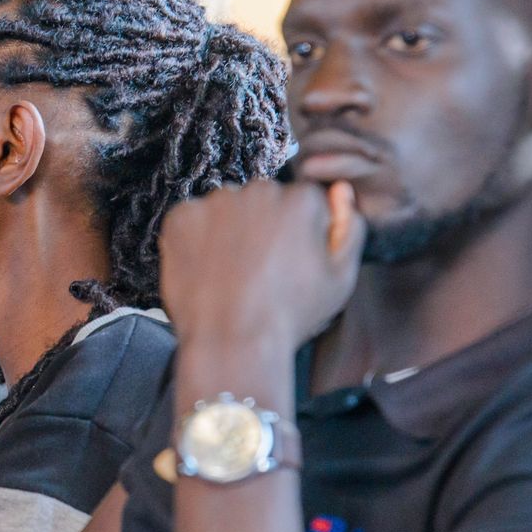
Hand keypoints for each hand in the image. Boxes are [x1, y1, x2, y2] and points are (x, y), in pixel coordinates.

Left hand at [159, 179, 364, 357]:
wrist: (233, 341)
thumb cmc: (290, 315)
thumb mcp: (341, 279)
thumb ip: (349, 228)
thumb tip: (341, 190)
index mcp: (301, 200)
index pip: (302, 201)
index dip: (299, 233)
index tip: (290, 262)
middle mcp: (259, 190)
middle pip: (264, 200)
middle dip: (263, 226)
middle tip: (260, 270)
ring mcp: (216, 202)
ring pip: (228, 208)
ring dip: (229, 230)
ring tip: (232, 273)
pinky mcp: (182, 217)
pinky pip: (192, 219)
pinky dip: (196, 238)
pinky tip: (207, 269)